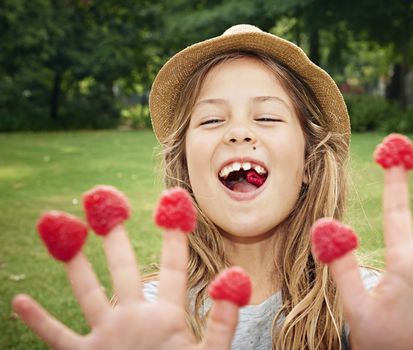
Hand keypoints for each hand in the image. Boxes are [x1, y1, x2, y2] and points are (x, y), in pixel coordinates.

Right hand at [12, 225, 238, 348]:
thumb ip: (222, 322)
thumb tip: (236, 278)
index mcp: (167, 316)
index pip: (172, 267)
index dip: (174, 236)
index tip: (175, 203)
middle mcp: (135, 317)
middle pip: (123, 267)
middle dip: (114, 234)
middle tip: (103, 197)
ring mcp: (108, 336)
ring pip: (87, 291)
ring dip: (74, 262)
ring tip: (61, 226)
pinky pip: (58, 337)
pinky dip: (39, 322)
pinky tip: (21, 301)